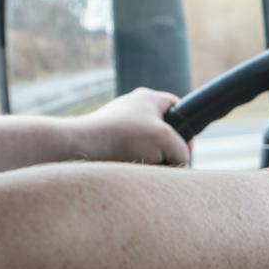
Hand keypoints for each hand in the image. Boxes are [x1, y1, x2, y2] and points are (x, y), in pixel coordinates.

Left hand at [74, 88, 188, 165]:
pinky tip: (130, 170)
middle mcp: (133, 108)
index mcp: (148, 98)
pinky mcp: (108, 142)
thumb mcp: (168, 141)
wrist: (80, 148)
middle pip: (164, 130)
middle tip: (166, 160)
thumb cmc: (125, 138)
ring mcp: (119, 124)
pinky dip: (135, 164)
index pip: (178, 107)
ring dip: (152, 159)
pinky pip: (131, 154)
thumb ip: (183, 151)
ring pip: (148, 145)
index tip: (184, 147)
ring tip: (144, 167)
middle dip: (168, 148)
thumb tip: (178, 162)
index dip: (187, 128)